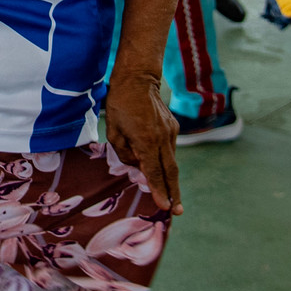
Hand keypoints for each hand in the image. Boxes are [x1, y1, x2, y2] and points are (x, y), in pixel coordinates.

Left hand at [102, 70, 179, 214]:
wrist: (139, 79)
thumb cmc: (121, 104)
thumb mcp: (114, 130)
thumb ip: (125, 152)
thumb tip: (136, 165)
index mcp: (146, 140)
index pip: (154, 172)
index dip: (159, 191)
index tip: (164, 207)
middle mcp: (162, 138)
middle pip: (170, 172)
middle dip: (174, 193)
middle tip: (177, 211)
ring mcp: (170, 133)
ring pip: (172, 162)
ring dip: (172, 181)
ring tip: (172, 198)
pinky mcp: (172, 128)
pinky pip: (170, 150)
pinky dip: (168, 164)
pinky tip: (164, 173)